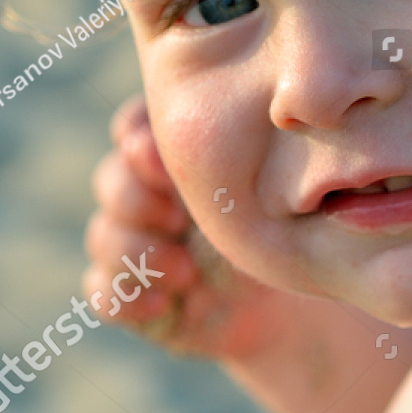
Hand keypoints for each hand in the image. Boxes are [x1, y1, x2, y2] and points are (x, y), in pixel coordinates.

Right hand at [84, 96, 411, 412]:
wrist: (294, 307)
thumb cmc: (296, 227)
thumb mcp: (291, 185)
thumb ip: (284, 151)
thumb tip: (308, 105)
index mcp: (181, 157)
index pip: (134, 128)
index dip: (138, 137)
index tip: (159, 151)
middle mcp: (151, 197)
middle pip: (112, 180)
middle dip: (135, 195)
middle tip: (176, 215)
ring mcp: (142, 249)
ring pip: (103, 235)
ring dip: (135, 250)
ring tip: (185, 270)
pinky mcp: (140, 299)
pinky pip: (104, 294)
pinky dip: (127, 298)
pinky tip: (167, 304)